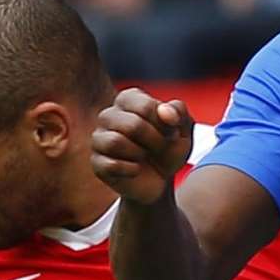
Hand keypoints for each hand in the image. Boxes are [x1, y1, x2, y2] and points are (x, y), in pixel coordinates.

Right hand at [91, 88, 195, 205]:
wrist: (160, 179)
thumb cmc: (169, 148)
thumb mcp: (183, 129)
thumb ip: (179, 112)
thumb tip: (163, 110)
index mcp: (129, 99)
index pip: (145, 106)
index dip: (164, 124)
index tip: (172, 133)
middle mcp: (109, 115)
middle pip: (131, 125)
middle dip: (155, 141)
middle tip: (161, 148)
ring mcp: (99, 138)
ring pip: (115, 142)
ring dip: (139, 153)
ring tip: (145, 157)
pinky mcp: (97, 162)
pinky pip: (110, 164)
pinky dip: (130, 170)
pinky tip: (136, 170)